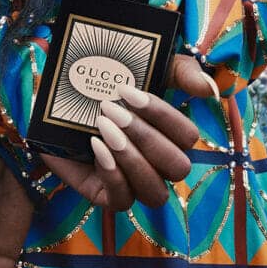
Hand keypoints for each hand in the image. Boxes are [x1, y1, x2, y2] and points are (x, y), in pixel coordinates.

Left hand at [41, 54, 217, 209]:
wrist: (57, 100)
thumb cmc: (107, 84)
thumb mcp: (146, 66)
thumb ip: (182, 71)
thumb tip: (209, 90)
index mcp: (172, 137)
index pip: (188, 137)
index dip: (163, 116)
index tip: (128, 91)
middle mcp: (159, 165)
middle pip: (178, 167)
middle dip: (146, 138)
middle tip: (112, 110)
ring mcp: (134, 183)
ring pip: (155, 192)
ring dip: (133, 159)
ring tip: (104, 127)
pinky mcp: (105, 194)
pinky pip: (121, 201)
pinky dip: (113, 174)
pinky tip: (96, 146)